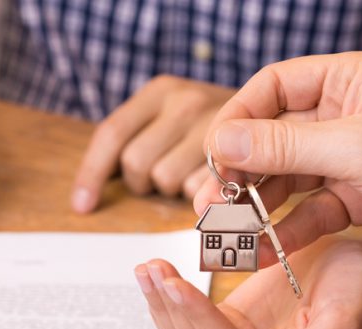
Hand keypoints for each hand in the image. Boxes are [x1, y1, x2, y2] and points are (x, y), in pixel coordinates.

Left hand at [71, 75, 235, 211]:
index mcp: (161, 91)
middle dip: (142, 181)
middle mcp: (185, 102)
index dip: (92, 174)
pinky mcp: (238, 156)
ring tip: (191, 175)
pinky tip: (213, 182)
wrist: (278, 112)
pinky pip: (198, 192)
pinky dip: (200, 194)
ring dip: (172, 188)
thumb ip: (139, 138)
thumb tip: (90, 191)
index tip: (83, 205)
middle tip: (161, 176)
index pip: (112, 134)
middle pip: (135, 164)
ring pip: (165, 181)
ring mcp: (214, 128)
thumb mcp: (172, 114)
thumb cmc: (213, 124)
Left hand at [134, 237, 361, 328]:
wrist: (361, 268)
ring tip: (148, 267)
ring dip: (162, 304)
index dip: (200, 320)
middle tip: (154, 267)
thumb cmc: (358, 291)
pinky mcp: (229, 326)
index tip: (178, 286)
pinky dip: (168, 298)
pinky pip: (189, 321)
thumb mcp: (342, 321)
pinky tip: (155, 272)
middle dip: (173, 306)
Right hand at [197, 51, 361, 277]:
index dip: (238, 118)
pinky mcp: (358, 194)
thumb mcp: (355, 151)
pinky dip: (288, 226)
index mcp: (352, 79)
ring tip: (228, 230)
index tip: (213, 153)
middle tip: (210, 200)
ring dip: (258, 203)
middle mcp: (348, 111)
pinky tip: (265, 248)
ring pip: (288, 175)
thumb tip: (220, 140)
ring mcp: (352, 155)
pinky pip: (309, 207)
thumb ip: (283, 146)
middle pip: (274, 135)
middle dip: (241, 169)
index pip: (275, 86)